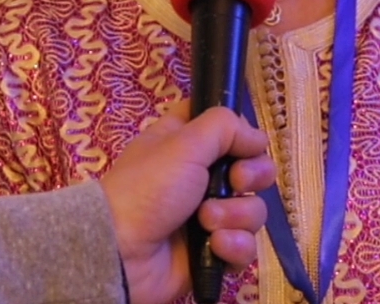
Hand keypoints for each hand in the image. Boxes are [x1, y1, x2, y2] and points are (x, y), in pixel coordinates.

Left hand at [100, 100, 274, 303]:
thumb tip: (257, 138)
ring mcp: (209, 216)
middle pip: (252, 167)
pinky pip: (246, 245)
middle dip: (251, 175)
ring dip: (234, 214)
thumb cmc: (147, 188)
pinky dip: (234, 246)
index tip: (243, 141)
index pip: (223, 126)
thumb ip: (226, 126)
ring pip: (252, 208)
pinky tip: (215, 246)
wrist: (122, 254)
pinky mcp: (215, 250)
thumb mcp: (183, 142)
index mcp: (186, 144)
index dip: (240, 131)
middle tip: (234, 182)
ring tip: (205, 222)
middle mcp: (200, 177)